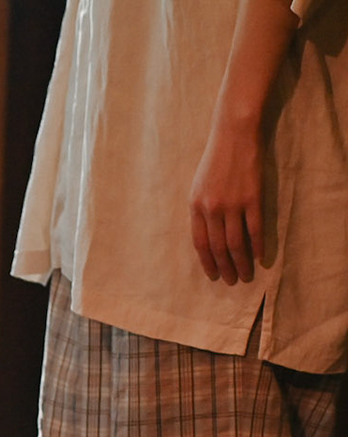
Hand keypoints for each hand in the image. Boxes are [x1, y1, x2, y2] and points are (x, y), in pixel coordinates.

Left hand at [189, 118, 264, 284]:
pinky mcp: (252, 198)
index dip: (207, 262)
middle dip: (225, 268)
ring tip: (246, 275)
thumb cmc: (215, 160)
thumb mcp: (198, 186)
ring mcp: (232, 204)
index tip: (214, 275)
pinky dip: (258, 245)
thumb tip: (207, 235)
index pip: (199, 243)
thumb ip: (201, 210)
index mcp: (195, 207)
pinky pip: (255, 228)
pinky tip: (260, 257)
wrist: (233, 135)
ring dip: (241, 263)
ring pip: (236, 243)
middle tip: (233, 281)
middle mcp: (211, 209)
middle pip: (218, 247)